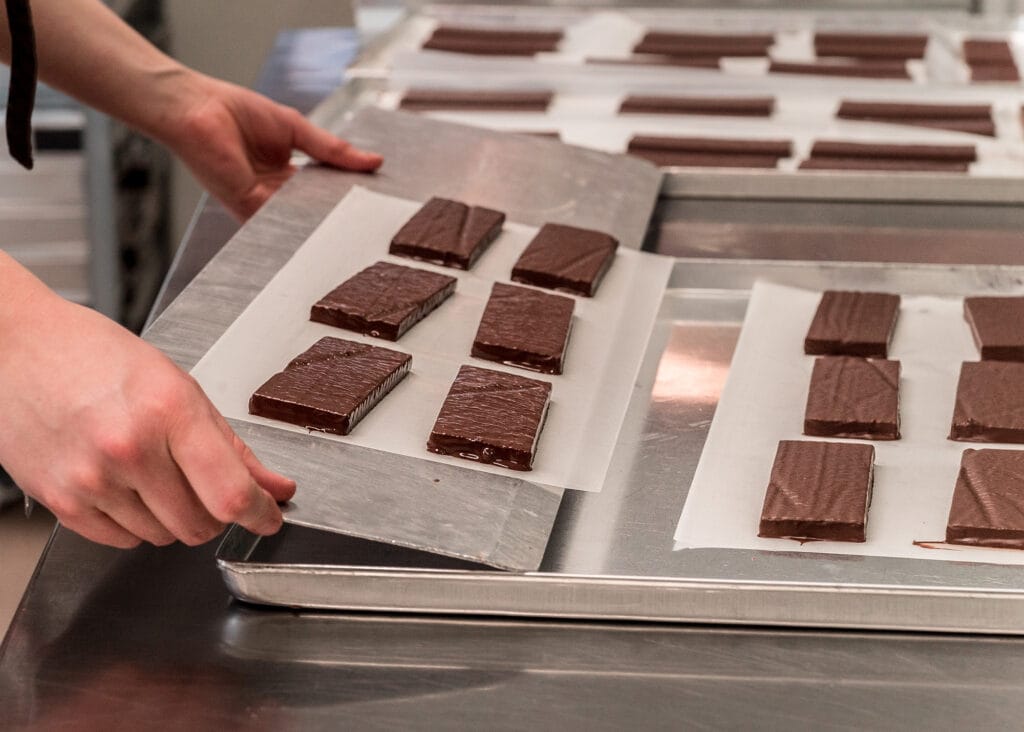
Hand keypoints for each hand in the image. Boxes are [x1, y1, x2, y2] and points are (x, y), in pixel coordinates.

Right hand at [0, 261, 295, 547]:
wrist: (18, 348)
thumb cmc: (97, 357)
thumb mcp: (179, 387)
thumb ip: (231, 445)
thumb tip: (274, 487)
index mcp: (169, 410)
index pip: (230, 492)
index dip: (260, 514)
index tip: (269, 517)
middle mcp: (130, 448)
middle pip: (199, 523)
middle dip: (215, 514)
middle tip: (207, 488)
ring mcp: (91, 478)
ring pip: (162, 537)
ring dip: (173, 518)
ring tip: (155, 473)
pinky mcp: (60, 500)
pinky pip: (120, 540)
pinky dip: (135, 524)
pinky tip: (127, 486)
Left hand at [165, 73, 382, 219]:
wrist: (197, 108)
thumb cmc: (236, 112)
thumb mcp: (297, 129)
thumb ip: (333, 150)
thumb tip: (374, 161)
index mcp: (285, 178)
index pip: (324, 194)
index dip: (349, 195)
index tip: (378, 199)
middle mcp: (274, 196)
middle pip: (316, 211)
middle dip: (342, 213)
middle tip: (377, 217)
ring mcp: (261, 206)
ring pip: (302, 221)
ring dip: (328, 221)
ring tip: (361, 224)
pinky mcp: (249, 208)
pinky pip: (282, 221)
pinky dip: (305, 221)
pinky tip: (329, 222)